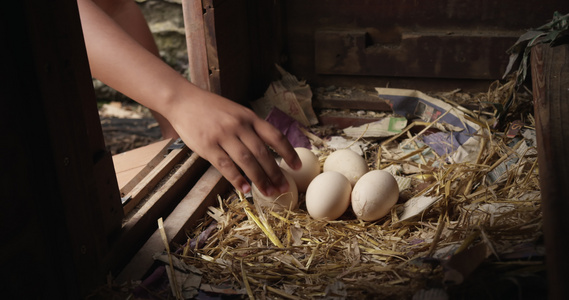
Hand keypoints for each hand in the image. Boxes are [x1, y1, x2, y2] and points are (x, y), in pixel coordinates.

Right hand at [165, 88, 301, 195]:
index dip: (288, 152)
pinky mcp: (208, 146)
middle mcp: (239, 125)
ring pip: (247, 161)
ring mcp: (223, 136)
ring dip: (260, 179)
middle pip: (262, 153)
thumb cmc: (212, 109)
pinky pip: (226, 166)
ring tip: (268, 193)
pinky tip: (245, 189)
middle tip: (284, 187)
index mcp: (249, 117)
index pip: (275, 136)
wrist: (183, 101)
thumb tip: (268, 151)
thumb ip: (250, 128)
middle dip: (276, 172)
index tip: (297, 166)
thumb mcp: (237, 112)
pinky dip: (237, 179)